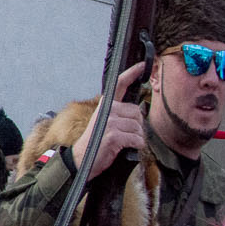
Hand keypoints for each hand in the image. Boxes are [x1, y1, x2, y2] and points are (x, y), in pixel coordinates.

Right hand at [66, 61, 148, 186]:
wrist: (81, 161)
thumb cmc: (95, 144)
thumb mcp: (104, 124)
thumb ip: (119, 115)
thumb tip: (139, 113)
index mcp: (105, 106)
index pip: (119, 85)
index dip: (132, 74)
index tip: (143, 65)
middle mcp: (107, 111)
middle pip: (137, 112)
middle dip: (137, 126)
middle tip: (126, 135)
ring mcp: (110, 122)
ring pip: (139, 127)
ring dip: (136, 138)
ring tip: (123, 143)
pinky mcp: (114, 135)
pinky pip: (137, 139)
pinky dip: (135, 146)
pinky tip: (125, 148)